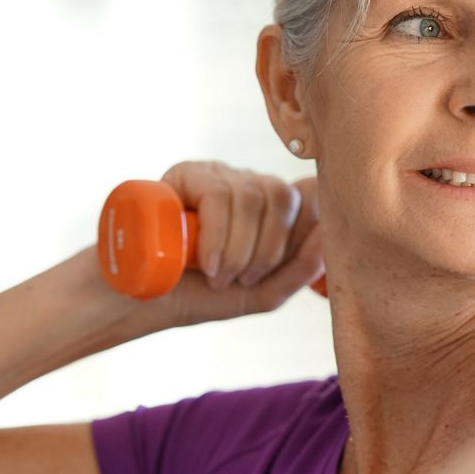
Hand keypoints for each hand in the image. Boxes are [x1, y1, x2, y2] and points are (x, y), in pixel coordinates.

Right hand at [157, 160, 323, 327]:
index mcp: (274, 210)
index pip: (311, 196)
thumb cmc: (204, 295)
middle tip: (242, 280)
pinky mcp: (188, 173)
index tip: (279, 269)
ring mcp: (220, 176)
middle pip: (284, 196)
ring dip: (240, 249)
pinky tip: (206, 263)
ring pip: (254, 195)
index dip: (305, 230)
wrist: (145, 300)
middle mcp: (251, 186)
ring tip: (218, 276)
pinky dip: (218, 236)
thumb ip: (302, 269)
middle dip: (269, 250)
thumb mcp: (264, 292)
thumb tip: (329, 238)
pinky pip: (220, 195)